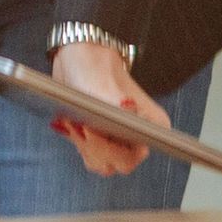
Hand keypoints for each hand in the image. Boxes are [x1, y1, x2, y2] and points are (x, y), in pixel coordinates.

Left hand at [40, 28, 156, 180]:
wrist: (81, 58)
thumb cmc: (97, 68)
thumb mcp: (106, 89)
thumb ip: (118, 105)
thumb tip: (127, 111)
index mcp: (151, 126)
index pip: (132, 157)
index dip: (110, 151)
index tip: (91, 130)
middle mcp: (138, 135)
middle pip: (115, 163)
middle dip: (93, 148)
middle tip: (79, 126)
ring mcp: (120, 138)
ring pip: (100, 161)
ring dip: (83, 146)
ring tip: (73, 122)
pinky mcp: (102, 138)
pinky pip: (89, 153)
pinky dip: (77, 142)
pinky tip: (70, 124)